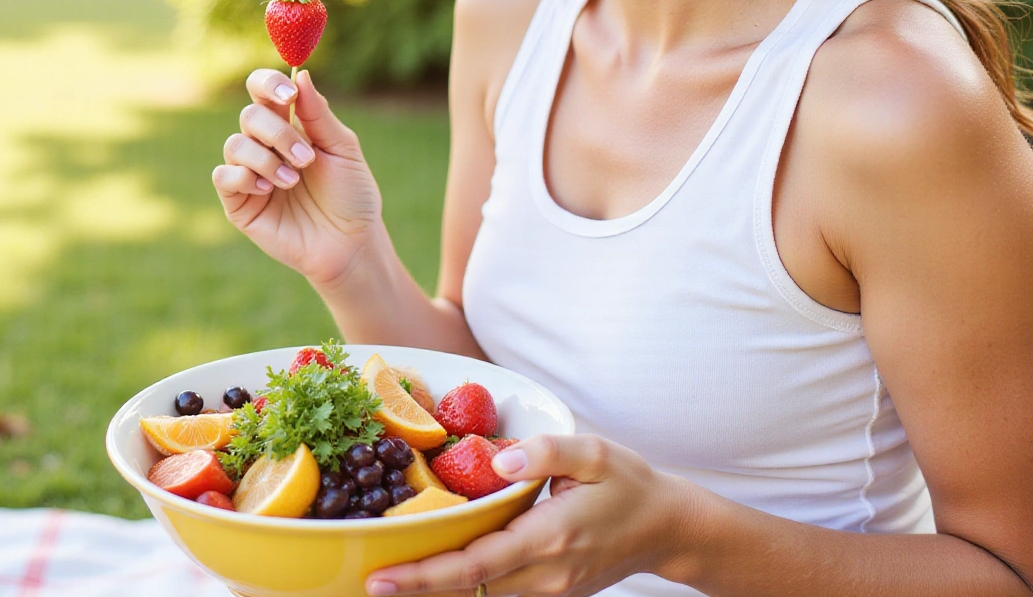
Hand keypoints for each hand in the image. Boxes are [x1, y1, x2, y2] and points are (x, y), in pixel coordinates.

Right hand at [211, 68, 383, 288]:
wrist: (350, 243)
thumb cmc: (351, 195)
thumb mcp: (343, 150)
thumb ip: (319, 114)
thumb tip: (302, 74)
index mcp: (290, 124)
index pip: (263, 90)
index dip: (268, 84)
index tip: (288, 93)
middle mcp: (265, 145)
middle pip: (249, 116)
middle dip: (277, 133)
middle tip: (306, 158)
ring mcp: (249, 173)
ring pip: (235, 145)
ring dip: (266, 159)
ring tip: (293, 181)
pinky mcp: (239, 202)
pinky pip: (223, 176)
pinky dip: (244, 177)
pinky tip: (269, 190)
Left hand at [365, 435, 698, 596]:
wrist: (669, 530)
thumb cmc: (630, 485)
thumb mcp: (595, 454)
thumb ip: (548, 451)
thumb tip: (501, 459)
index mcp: (548, 539)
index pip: (473, 565)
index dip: (423, 575)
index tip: (381, 578)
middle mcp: (542, 574)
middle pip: (465, 589)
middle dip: (413, 589)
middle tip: (362, 583)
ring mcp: (546, 589)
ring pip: (477, 595)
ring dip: (433, 589)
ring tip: (385, 579)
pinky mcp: (548, 591)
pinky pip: (495, 591)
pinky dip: (460, 585)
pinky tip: (430, 573)